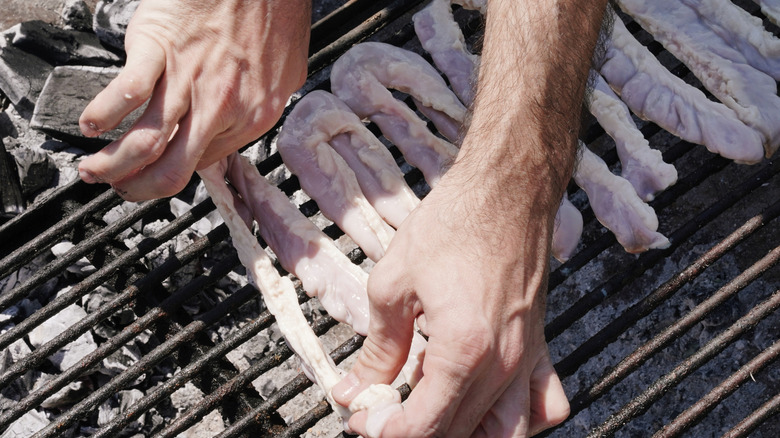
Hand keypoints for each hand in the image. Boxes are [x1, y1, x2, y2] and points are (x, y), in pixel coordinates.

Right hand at [78, 0, 309, 200]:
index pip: (205, 164)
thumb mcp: (285, 74)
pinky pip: (127, 94)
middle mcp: (220, 106)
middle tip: (119, 189)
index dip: (174, 175)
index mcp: (252, 115)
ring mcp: (188, 79)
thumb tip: (237, 125)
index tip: (156, 177)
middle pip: (172, 169)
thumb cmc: (276, 12)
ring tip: (93, 169)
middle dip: (138, 188)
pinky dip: (102, 115)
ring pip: (146, 142)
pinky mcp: (160, 49)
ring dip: (112, 164)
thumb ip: (259, 105)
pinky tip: (91, 123)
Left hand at [332, 165, 569, 436]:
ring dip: (462, 433)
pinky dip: (516, 421)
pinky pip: (544, 406)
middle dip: (411, 430)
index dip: (384, 429)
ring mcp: (528, 358)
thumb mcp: (394, 285)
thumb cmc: (455, 224)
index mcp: (464, 348)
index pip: (424, 425)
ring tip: (428, 409)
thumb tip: (355, 389)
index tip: (362, 418)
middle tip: (380, 409)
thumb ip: (377, 349)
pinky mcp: (541, 346)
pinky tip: (485, 405)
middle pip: (459, 432)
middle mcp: (504, 362)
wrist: (505, 190)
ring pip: (506, 434)